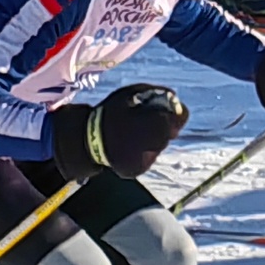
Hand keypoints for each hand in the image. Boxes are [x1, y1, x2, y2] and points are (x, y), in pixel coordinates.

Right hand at [53, 83, 190, 178]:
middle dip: (164, 127)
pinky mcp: (135, 171)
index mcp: (147, 126)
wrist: (86, 139)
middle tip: (151, 121)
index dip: (178, 115)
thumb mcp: (129, 94)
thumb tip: (174, 98)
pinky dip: (144, 151)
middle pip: (169, 136)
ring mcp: (141, 162)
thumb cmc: (110, 112)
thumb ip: (153, 93)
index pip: (176, 122)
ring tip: (135, 134)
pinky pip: (148, 158)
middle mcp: (147, 147)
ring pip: (158, 148)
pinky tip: (131, 145)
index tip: (173, 111)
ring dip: (154, 139)